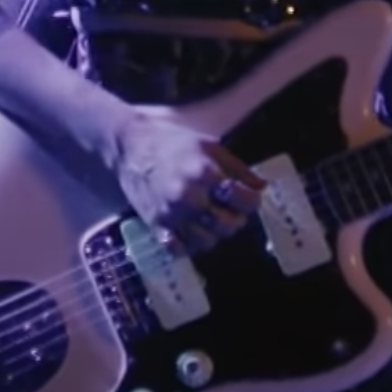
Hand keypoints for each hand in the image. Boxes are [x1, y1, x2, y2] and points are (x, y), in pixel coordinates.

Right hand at [112, 106, 266, 253]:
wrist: (130, 146)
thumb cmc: (172, 141)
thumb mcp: (210, 146)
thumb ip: (237, 168)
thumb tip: (261, 186)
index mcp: (206, 174)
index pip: (245, 201)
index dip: (252, 200)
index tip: (248, 197)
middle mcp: (190, 198)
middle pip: (228, 225)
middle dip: (236, 218)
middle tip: (231, 209)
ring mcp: (172, 215)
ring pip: (207, 241)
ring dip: (214, 233)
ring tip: (211, 219)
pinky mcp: (156, 226)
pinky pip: (179, 249)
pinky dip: (189, 245)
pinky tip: (192, 232)